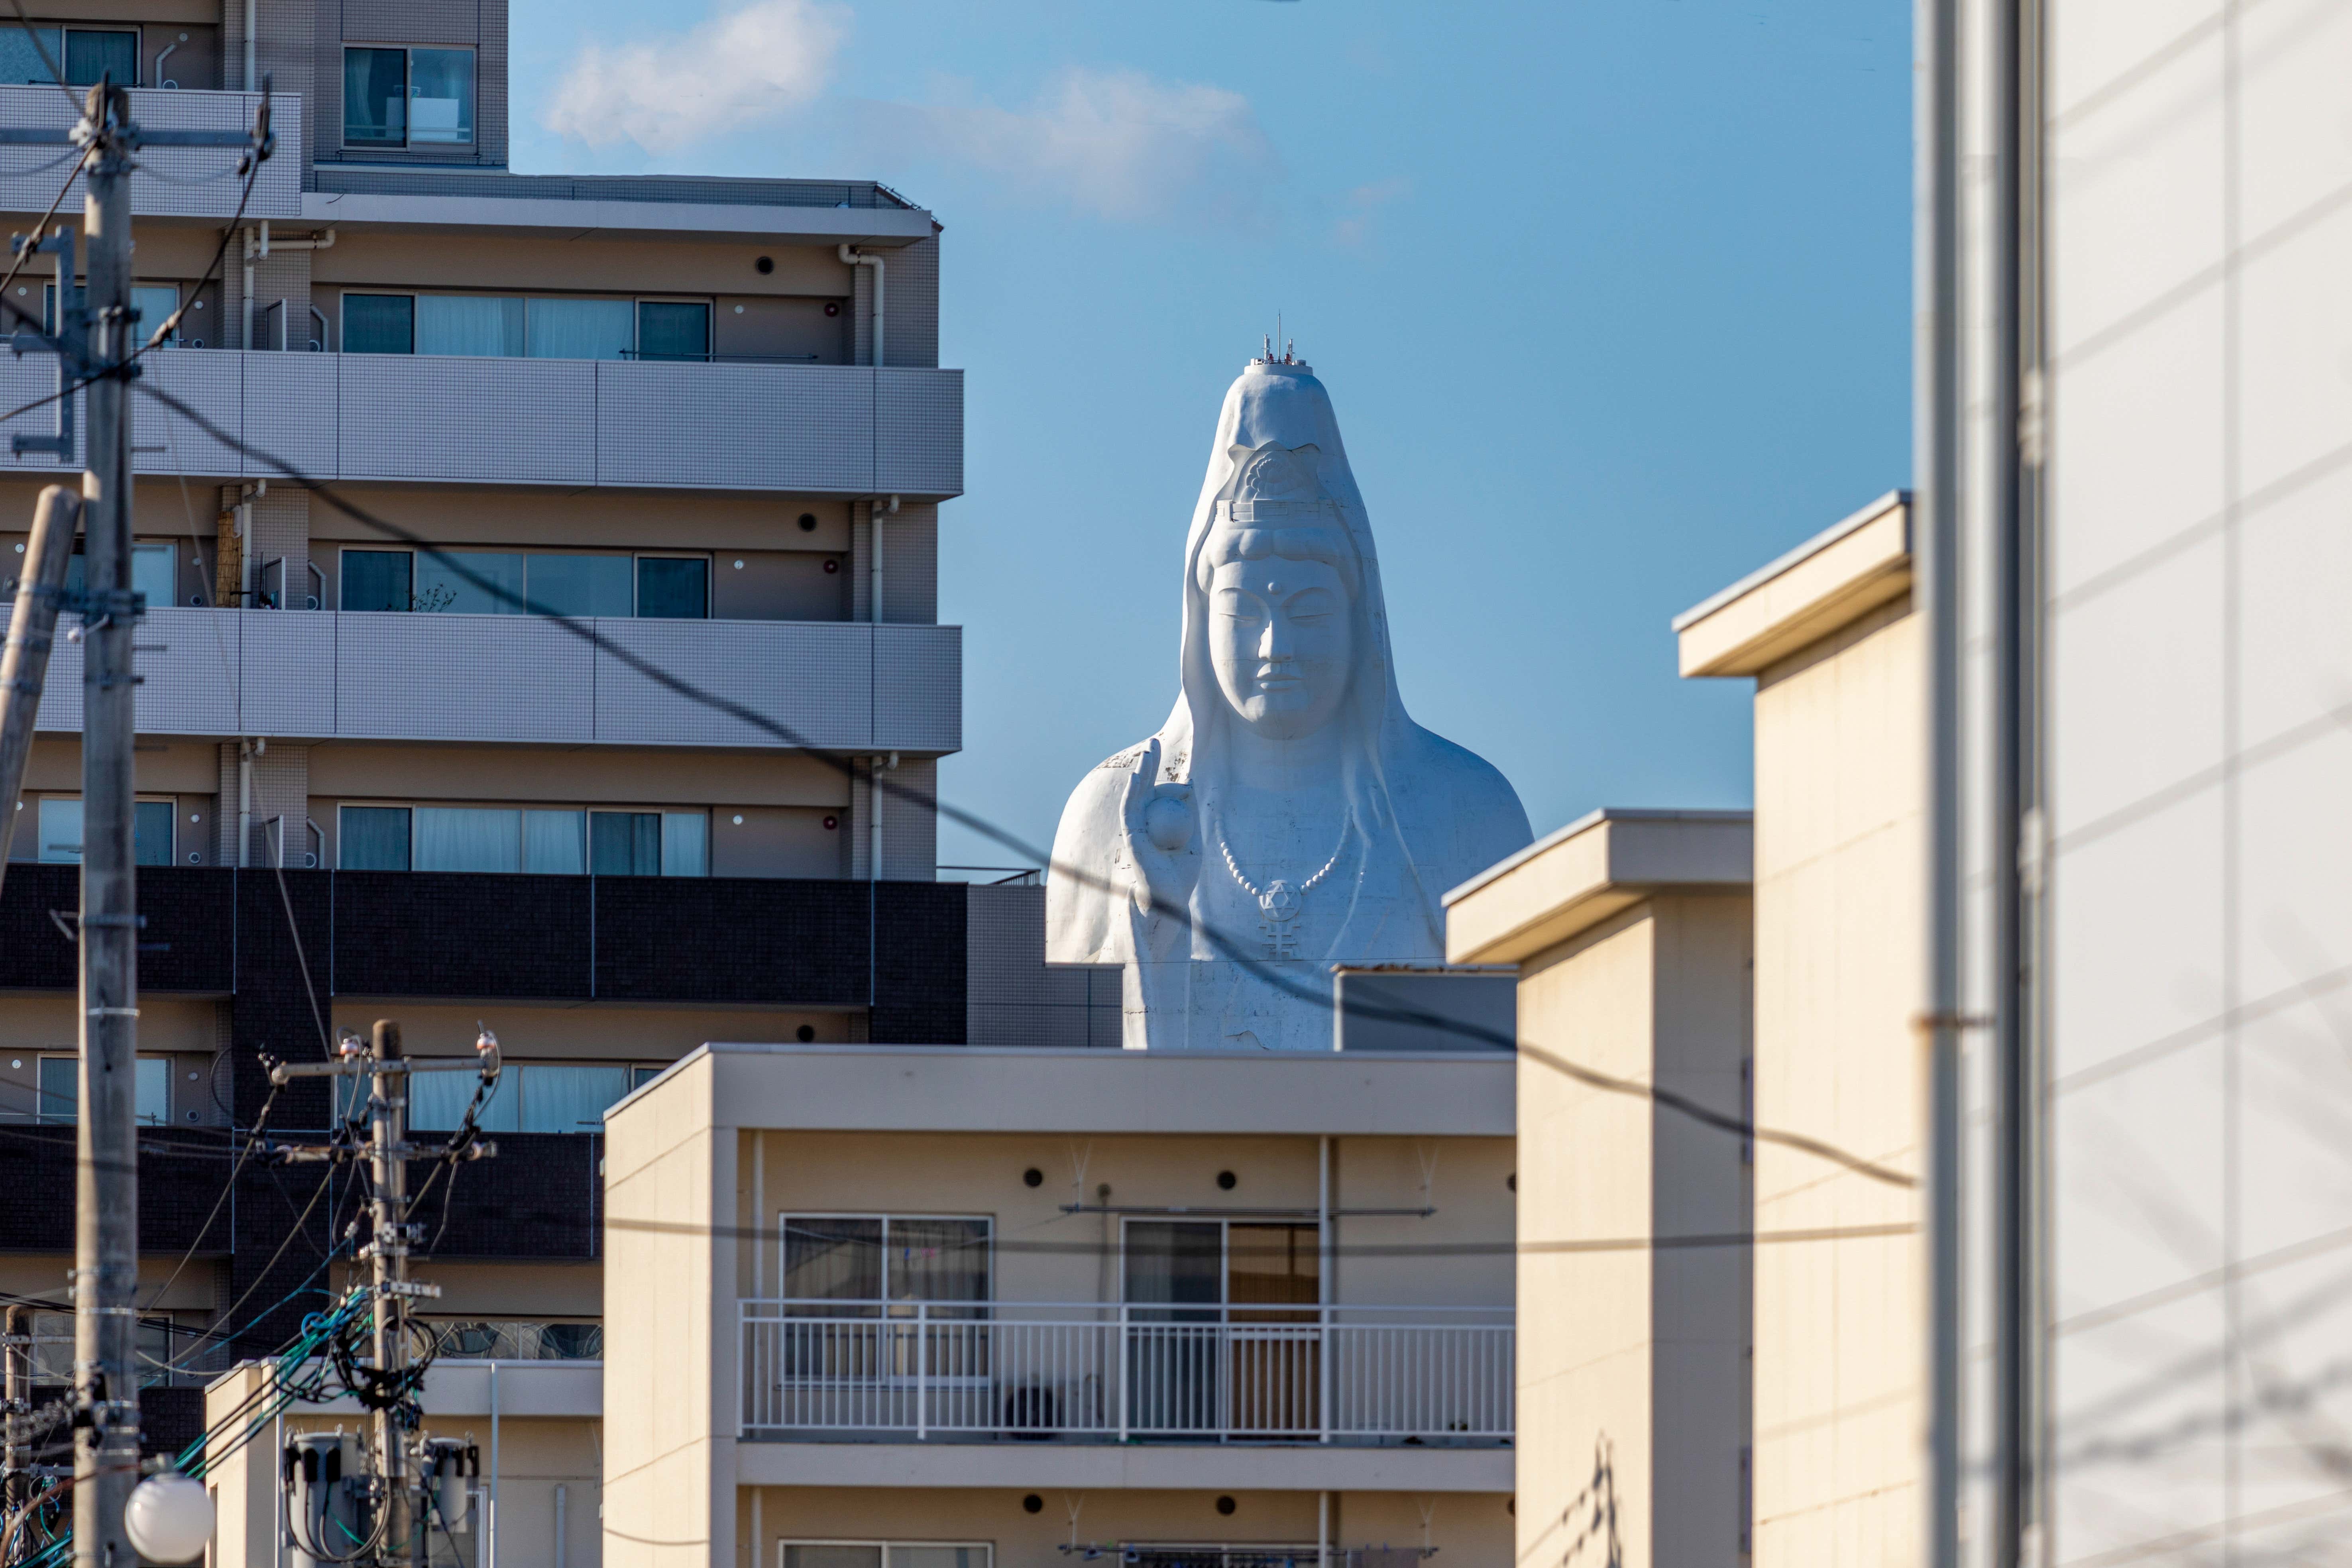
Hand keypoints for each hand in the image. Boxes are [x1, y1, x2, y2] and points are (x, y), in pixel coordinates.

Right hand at [1119, 738, 1197, 936]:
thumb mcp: (1194, 838)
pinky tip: (1139, 775)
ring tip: (1150, 749)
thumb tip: (1190, 783)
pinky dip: (1135, 791)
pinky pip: (1131, 810)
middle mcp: (1142, 824)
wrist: (1170, 898)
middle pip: (1145, 788)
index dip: (1173, 786)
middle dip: (1150, 764)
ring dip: (1143, 770)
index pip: (1162, 796)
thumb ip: (1191, 813)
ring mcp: (1135, 829)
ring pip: (1136, 793)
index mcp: (1156, 825)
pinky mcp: (1131, 836)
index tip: (1188, 785)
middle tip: (1154, 742)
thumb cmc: (1181, 875)